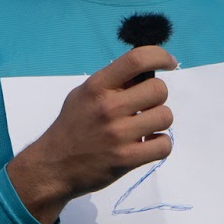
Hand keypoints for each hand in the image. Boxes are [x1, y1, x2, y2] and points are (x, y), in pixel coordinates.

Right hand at [8, 45, 176, 223]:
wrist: (54, 166)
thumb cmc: (72, 127)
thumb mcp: (83, 95)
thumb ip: (112, 83)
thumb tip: (146, 71)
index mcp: (97, 86)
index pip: (137, 59)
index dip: (160, 56)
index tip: (169, 64)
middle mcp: (108, 107)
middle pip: (159, 89)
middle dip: (157, 97)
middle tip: (145, 107)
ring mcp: (119, 134)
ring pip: (165, 116)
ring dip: (159, 122)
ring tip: (143, 127)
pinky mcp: (127, 158)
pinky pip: (164, 145)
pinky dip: (160, 144)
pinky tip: (146, 144)